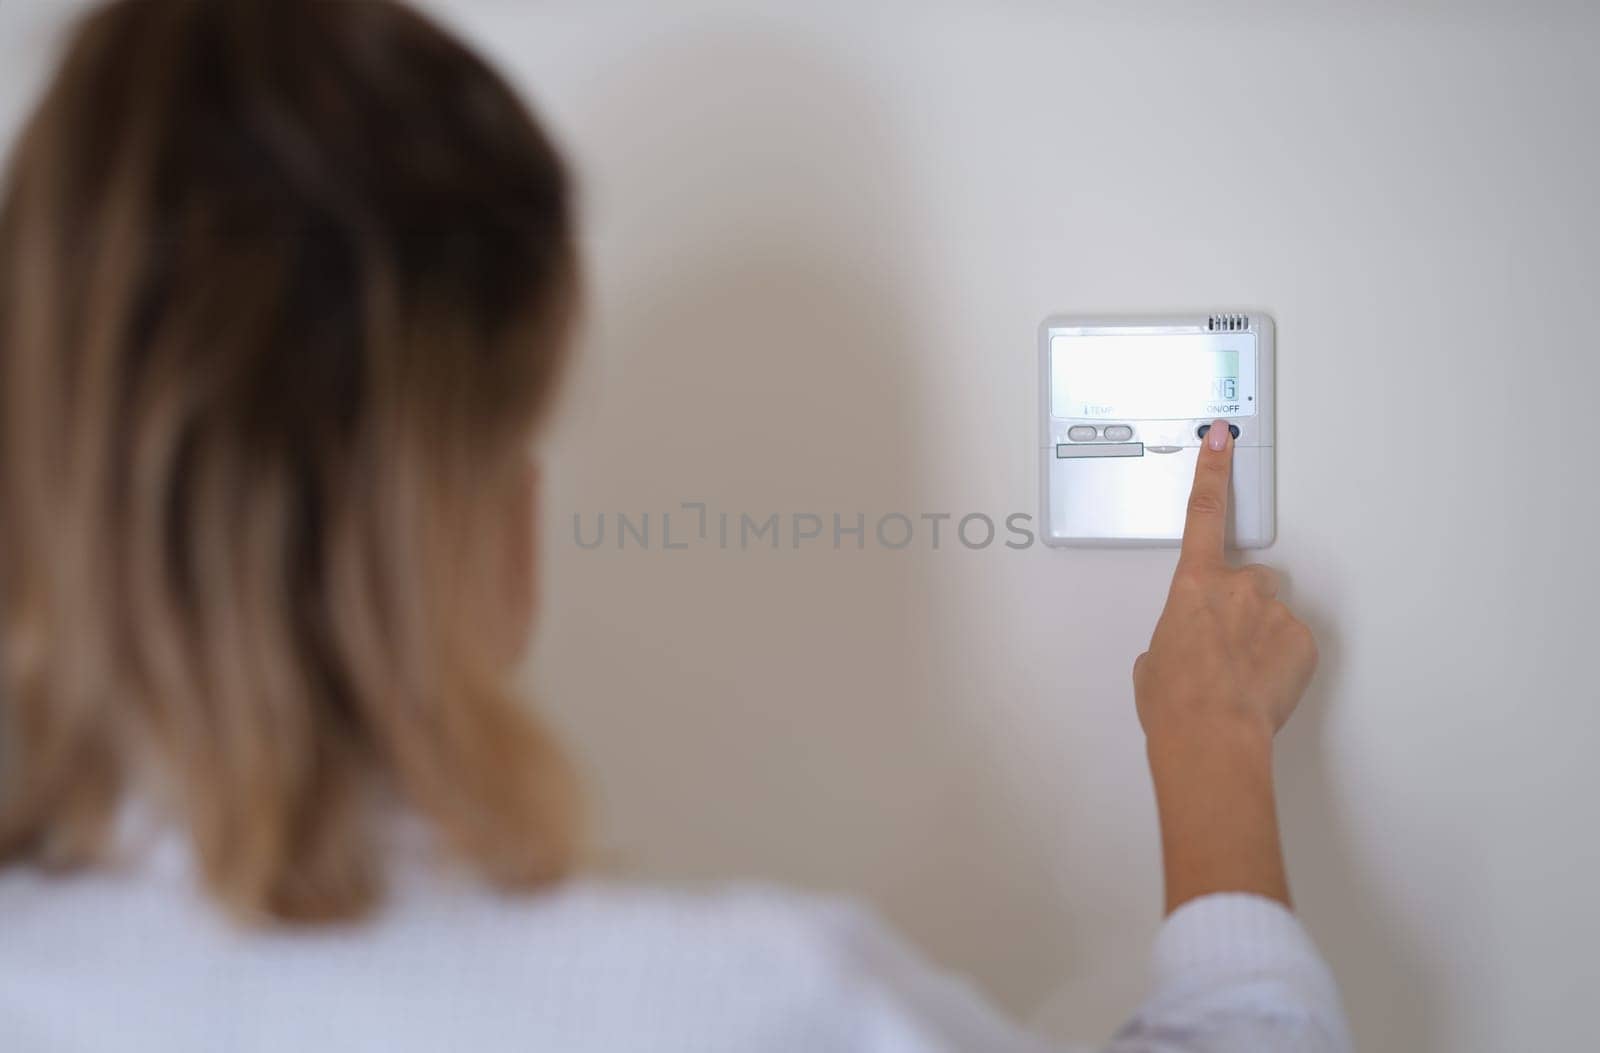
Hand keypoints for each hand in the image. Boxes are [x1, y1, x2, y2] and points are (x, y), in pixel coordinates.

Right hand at [1134, 422, 1317, 748]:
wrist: (1212, 737)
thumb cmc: (1175, 702)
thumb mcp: (1153, 661)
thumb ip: (1171, 636)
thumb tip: (1183, 647)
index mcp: (1193, 584)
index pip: (1204, 510)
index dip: (1214, 468)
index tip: (1222, 438)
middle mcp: (1237, 588)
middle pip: (1246, 580)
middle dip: (1238, 605)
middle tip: (1222, 647)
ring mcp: (1274, 612)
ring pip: (1269, 615)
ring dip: (1258, 638)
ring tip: (1240, 676)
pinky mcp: (1303, 640)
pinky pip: (1292, 643)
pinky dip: (1280, 661)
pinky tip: (1260, 685)